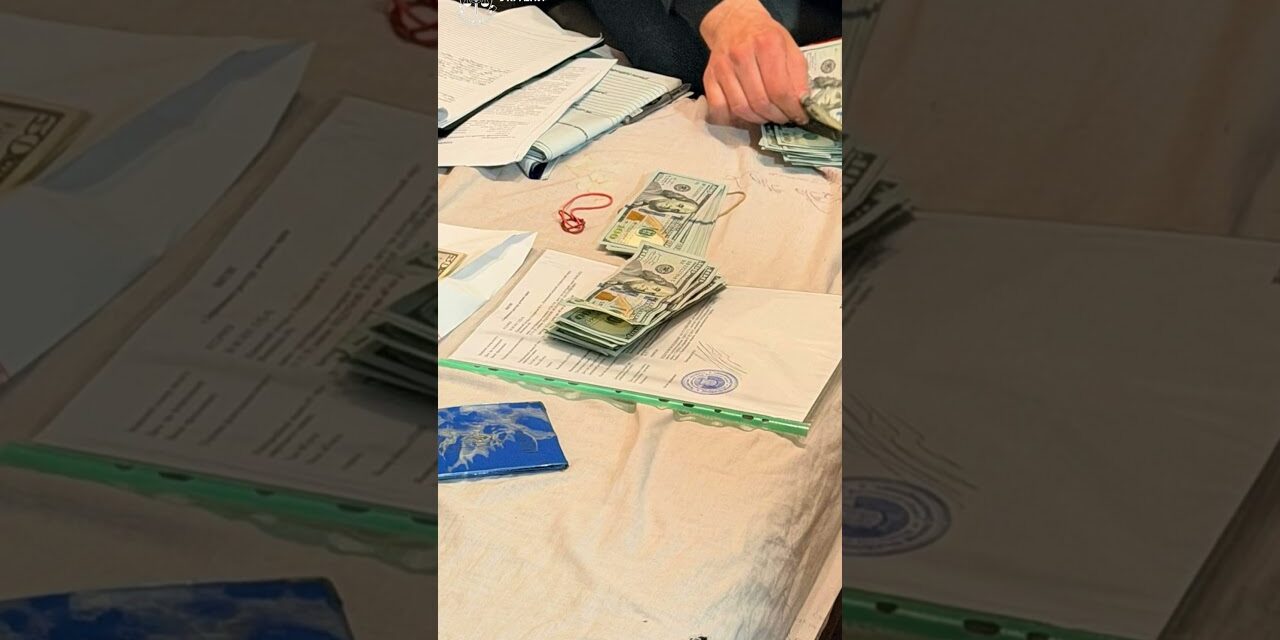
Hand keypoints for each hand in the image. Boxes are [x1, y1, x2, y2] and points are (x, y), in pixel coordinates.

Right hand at [700, 0, 809, 125]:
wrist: (736, 22)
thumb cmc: (765, 36)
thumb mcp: (790, 47)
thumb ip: (798, 75)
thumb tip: (802, 104)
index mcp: (766, 44)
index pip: (780, 90)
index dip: (792, 109)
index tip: (799, 116)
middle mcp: (741, 54)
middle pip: (761, 102)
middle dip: (777, 116)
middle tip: (784, 117)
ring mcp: (723, 67)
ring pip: (741, 109)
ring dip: (758, 119)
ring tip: (768, 115)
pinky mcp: (709, 77)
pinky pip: (719, 109)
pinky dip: (733, 119)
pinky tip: (746, 115)